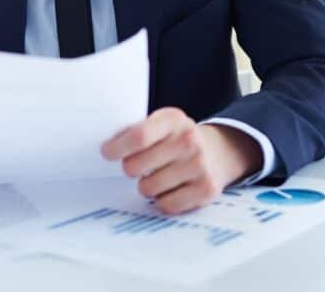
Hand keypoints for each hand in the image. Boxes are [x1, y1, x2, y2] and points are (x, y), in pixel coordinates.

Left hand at [101, 107, 262, 214]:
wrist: (218, 152)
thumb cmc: (177, 140)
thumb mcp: (161, 125)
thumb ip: (135, 132)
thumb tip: (106, 148)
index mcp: (173, 120)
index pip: (139, 135)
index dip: (117, 147)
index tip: (107, 153)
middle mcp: (189, 140)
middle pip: (136, 166)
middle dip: (131, 168)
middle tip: (139, 166)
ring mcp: (199, 165)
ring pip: (148, 188)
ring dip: (147, 186)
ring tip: (159, 176)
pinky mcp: (206, 189)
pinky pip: (166, 205)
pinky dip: (163, 200)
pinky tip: (172, 188)